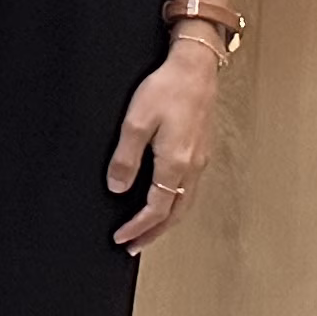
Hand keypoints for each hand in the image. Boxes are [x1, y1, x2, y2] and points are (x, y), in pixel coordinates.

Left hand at [109, 32, 225, 247]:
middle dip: (153, 233)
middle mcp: (192, 167)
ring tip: (147, 232)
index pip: (156, 208)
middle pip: (175, 213)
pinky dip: (175, 204)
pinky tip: (165, 202)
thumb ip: (125, 158)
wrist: (195, 68)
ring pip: (185, 203)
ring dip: (166, 221)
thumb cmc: (166, 90)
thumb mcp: (135, 122)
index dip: (138, 227)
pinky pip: (188, 189)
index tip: (120, 238)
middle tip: (133, 246)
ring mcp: (199, 160)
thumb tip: (116, 188)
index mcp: (175, 163)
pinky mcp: (200, 151)